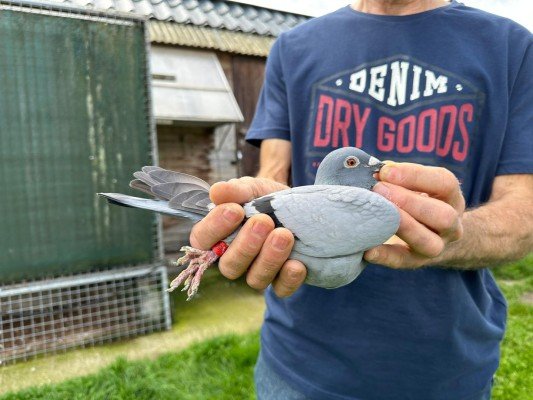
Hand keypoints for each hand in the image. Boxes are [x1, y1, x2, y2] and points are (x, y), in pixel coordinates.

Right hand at [190, 177, 306, 296]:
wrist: (297, 206)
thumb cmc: (264, 199)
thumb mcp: (251, 189)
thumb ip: (236, 191)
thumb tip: (216, 192)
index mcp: (217, 237)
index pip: (202, 240)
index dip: (214, 228)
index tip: (234, 210)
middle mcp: (234, 259)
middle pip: (229, 266)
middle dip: (246, 245)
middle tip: (264, 222)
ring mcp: (257, 273)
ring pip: (255, 279)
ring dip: (269, 259)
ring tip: (284, 235)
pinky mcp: (281, 281)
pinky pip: (282, 289)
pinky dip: (289, 278)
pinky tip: (297, 263)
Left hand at [365, 162, 464, 268]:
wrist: (436, 234)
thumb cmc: (416, 200)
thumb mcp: (416, 185)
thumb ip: (398, 177)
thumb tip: (374, 171)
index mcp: (451, 197)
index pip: (445, 183)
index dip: (414, 175)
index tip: (385, 171)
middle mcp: (451, 224)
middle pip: (442, 215)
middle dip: (408, 201)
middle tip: (379, 189)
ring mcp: (438, 246)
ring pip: (429, 242)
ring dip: (402, 226)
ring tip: (378, 214)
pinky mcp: (417, 261)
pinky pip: (403, 262)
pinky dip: (385, 257)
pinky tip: (368, 251)